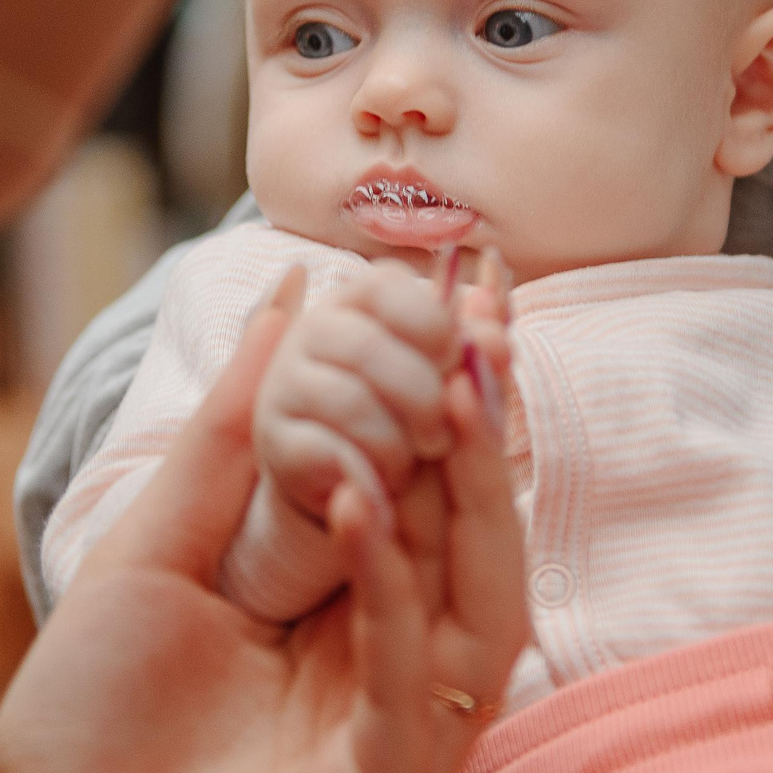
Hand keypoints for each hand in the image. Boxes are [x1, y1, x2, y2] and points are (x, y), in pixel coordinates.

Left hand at [0, 272, 528, 772]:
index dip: (451, 387)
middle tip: (480, 317)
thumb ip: (229, 433)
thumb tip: (295, 294)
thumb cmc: (87, 721)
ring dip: (467, 494)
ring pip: (478, 602)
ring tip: (445, 389)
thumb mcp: (152, 549)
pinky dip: (392, 591)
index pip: (427, 482)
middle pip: (471, 531)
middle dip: (483, 422)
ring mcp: (397, 733)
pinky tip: (356, 503)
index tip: (460, 283)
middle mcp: (395, 663)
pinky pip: (409, 681)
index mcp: (353, 606)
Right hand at [255, 250, 512, 525]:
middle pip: (369, 348)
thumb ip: (479, 352)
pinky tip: (382, 486)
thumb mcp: (455, 379)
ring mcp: (285, 381)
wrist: (362, 479)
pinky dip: (368, 475)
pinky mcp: (273, 439)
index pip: (389, 286)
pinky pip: (327, 452)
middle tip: (441, 437)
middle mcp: (314, 327)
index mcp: (362, 296)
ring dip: (397, 445)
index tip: (455, 365)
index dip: (433, 327)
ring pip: (350, 403)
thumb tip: (499, 334)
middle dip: (422, 400)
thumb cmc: (416, 414)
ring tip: (412, 464)